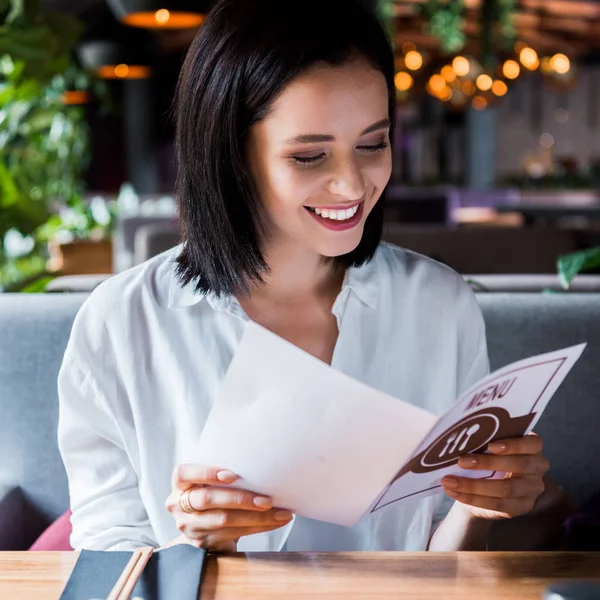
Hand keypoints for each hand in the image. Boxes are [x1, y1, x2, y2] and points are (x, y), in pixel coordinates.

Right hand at [165, 464, 292, 550]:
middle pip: (208, 499)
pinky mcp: (203, 541)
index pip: (184, 473)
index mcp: (180, 483)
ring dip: (256, 517)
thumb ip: (223, 472)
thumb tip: (260, 459)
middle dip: (241, 499)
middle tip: (267, 500)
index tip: (232, 475)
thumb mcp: (211, 480)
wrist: (204, 525)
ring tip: (280, 513)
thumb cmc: (214, 492)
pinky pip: (232, 534)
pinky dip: (257, 527)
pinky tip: (274, 522)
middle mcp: (179, 505)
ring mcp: (190, 526)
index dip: (206, 473)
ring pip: (223, 520)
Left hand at [440, 433, 549, 519]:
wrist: (484, 485)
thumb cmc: (486, 455)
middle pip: (518, 465)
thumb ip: (483, 438)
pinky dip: (471, 498)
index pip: (532, 443)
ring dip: (473, 485)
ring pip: (505, 488)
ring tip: (449, 481)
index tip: (490, 445)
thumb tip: (459, 434)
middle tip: (461, 461)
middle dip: (487, 463)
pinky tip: (453, 492)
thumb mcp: (487, 444)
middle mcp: (537, 468)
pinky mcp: (521, 507)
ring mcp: (532, 489)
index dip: (513, 444)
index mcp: (533, 447)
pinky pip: (497, 505)